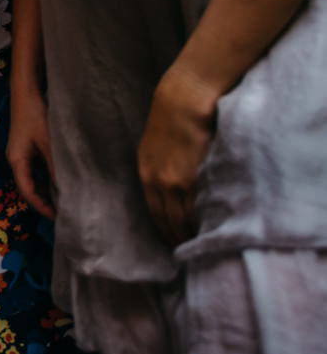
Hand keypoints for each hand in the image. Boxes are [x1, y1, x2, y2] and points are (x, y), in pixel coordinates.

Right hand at [6, 80, 56, 219]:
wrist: (26, 92)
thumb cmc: (35, 116)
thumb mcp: (49, 143)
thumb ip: (56, 167)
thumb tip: (66, 189)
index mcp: (17, 161)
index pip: (27, 191)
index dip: (41, 206)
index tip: (57, 218)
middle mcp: (16, 159)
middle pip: (29, 186)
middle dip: (44, 200)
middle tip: (64, 211)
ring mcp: (21, 152)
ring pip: (34, 177)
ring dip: (47, 187)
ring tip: (66, 197)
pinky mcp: (28, 146)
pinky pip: (38, 167)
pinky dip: (48, 175)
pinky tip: (62, 177)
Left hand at [137, 63, 219, 244]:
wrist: (183, 98)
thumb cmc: (173, 117)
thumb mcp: (156, 144)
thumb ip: (161, 167)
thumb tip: (173, 186)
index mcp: (144, 172)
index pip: (153, 212)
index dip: (164, 230)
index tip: (173, 243)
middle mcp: (154, 181)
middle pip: (166, 220)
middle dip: (176, 238)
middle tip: (189, 254)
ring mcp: (172, 182)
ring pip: (181, 219)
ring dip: (190, 235)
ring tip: (202, 249)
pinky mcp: (190, 178)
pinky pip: (195, 209)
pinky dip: (202, 223)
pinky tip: (209, 232)